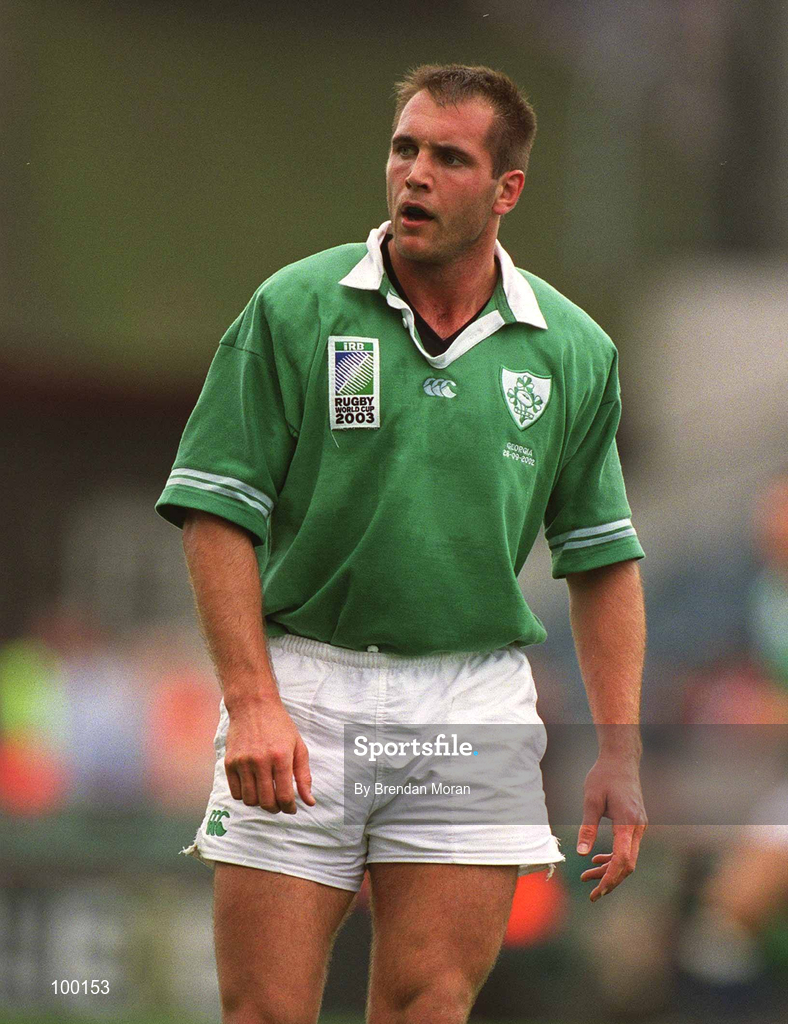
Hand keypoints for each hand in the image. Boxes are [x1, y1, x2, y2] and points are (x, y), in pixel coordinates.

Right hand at [224, 697, 314, 813]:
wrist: (253, 705)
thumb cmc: (280, 726)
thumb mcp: (298, 746)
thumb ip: (304, 776)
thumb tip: (310, 802)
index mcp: (281, 757)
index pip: (285, 796)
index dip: (289, 808)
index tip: (292, 809)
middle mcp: (260, 761)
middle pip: (266, 801)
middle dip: (275, 809)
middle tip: (279, 805)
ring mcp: (243, 762)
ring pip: (249, 800)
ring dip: (259, 803)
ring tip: (266, 795)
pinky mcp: (229, 762)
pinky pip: (235, 792)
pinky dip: (244, 796)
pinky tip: (253, 787)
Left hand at [576, 753, 646, 900]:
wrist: (621, 759)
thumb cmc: (604, 776)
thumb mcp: (591, 800)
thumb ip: (587, 828)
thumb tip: (580, 854)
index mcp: (628, 822)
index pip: (623, 860)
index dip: (610, 878)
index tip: (597, 892)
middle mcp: (638, 827)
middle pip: (627, 864)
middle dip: (609, 880)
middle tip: (591, 894)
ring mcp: (639, 826)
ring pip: (628, 857)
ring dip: (609, 870)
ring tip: (587, 877)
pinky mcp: (635, 823)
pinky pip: (627, 847)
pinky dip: (613, 857)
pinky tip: (597, 859)